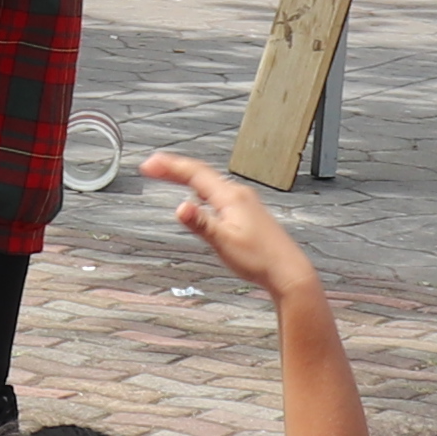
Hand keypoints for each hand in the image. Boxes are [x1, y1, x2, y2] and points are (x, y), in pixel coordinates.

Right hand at [145, 152, 310, 289]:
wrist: (288, 270)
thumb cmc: (260, 259)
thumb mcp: (224, 242)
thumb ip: (201, 224)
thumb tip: (180, 207)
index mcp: (231, 197)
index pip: (195, 173)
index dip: (169, 167)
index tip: (149, 164)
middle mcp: (239, 194)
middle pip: (201, 173)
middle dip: (175, 168)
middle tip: (151, 167)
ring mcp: (245, 202)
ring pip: (210, 182)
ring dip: (187, 177)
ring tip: (169, 175)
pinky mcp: (248, 212)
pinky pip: (219, 192)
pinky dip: (201, 189)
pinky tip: (199, 198)